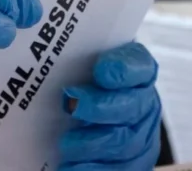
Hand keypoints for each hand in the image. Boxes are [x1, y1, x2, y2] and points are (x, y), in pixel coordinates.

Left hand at [59, 42, 160, 170]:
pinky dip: (95, 170)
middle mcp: (144, 103)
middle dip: (102, 108)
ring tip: (67, 144)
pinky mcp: (133, 164)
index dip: (124, 69)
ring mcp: (141, 136)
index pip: (140, 66)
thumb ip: (77, 51)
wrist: (96, 113)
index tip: (101, 70)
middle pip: (132, 107)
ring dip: (94, 144)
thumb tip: (47, 34)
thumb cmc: (84, 83)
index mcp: (139, 72)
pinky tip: (69, 167)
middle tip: (72, 106)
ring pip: (125, 143)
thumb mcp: (84, 61)